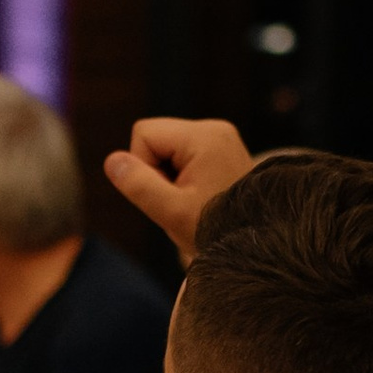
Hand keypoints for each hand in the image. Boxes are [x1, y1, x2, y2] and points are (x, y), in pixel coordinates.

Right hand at [103, 118, 257, 257]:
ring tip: (191, 200)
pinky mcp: (222, 148)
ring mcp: (221, 137)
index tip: (168, 195)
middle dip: (157, 171)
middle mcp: (214, 128)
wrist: (259, 244)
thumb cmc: (218, 231)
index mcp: (204, 137)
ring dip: (169, 176)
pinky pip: (183, 154)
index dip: (143, 167)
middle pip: (155, 138)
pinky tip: (198, 195)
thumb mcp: (172, 213)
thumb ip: (140, 185)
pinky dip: (183, 176)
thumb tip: (112, 161)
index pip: (144, 134)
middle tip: (181, 200)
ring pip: (167, 147)